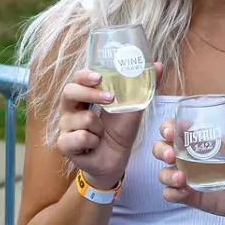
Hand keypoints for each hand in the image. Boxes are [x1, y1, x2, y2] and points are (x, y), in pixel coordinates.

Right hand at [52, 63, 162, 189]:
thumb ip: (143, 87)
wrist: (116, 160)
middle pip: (69, 92)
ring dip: (100, 128)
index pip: (77, 79)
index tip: (99, 77)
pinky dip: (94, 141)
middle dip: (90, 94)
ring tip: (102, 134)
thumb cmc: (120, 132)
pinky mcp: (64, 144)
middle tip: (111, 98)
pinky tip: (95, 145)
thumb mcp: (133, 108)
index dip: (85, 76)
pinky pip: (81, 137)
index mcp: (83, 97)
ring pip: (83, 119)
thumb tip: (159, 64)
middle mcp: (70, 109)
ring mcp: (65, 126)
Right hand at [152, 120, 224, 221]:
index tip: (171, 132)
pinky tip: (184, 192)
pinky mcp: (189, 195)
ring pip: (163, 172)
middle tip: (171, 155)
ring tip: (181, 178)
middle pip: (162, 148)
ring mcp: (187, 177)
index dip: (167, 127)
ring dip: (166, 174)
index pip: (177, 129)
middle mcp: (189, 158)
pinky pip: (171, 194)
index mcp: (201, 142)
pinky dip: (172, 192)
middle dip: (161, 149)